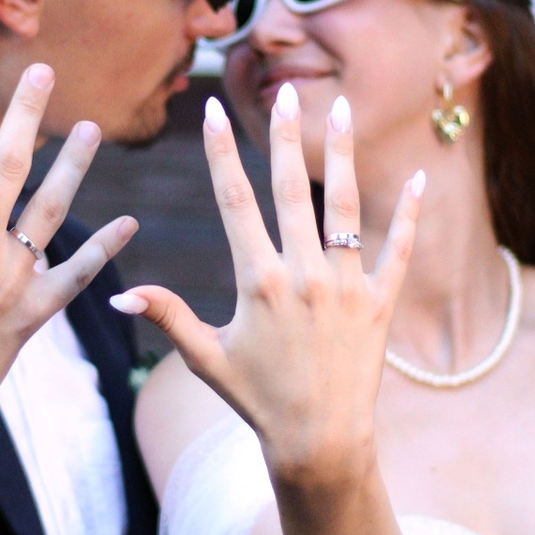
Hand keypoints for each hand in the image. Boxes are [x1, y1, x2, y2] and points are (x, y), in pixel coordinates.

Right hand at [0, 63, 136, 501]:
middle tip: (45, 72)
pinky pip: (75, 278)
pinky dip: (105, 252)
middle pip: (7, 167)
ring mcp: (9, 284)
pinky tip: (130, 223)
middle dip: (26, 114)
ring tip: (91, 128)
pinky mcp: (30, 318)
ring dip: (73, 167)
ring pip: (51, 211)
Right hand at [113, 84, 421, 485]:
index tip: (215, 111)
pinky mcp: (381, 303)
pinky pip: (398, 249)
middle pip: (292, 189)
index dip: (223, 153)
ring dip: (343, 155)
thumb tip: (118, 296)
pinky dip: (408, 213)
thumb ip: (168, 316)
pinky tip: (416, 175)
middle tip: (284, 92)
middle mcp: (304, 274)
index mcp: (258, 281)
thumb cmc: (257, 401)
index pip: (236, 201)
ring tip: (343, 108)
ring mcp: (346, 286)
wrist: (320, 443)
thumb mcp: (205, 357)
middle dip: (285, 136)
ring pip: (345, 207)